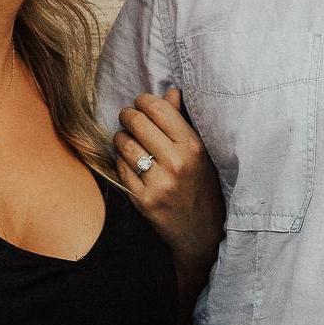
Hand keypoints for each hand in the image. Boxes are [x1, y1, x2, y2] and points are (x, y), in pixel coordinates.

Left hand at [112, 87, 224, 276]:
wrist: (202, 233)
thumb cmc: (202, 185)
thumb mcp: (200, 152)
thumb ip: (182, 121)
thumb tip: (170, 91)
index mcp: (193, 146)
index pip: (158, 109)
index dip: (144, 101)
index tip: (142, 103)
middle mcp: (176, 163)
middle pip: (137, 122)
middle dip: (128, 115)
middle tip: (129, 117)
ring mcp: (158, 183)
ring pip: (124, 144)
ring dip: (121, 137)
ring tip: (127, 138)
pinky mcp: (143, 201)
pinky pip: (120, 168)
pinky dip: (120, 160)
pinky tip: (128, 160)